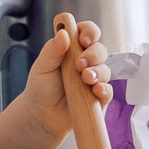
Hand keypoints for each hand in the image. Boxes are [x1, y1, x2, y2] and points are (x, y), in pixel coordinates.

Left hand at [16, 14, 110, 140]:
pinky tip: (95, 90)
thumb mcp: (42, 67)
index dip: (89, 32)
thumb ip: (52, 50)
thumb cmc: (41, 88)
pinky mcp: (98, 98)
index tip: (83, 39)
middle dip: (93, 55)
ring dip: (97, 72)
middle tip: (79, 63)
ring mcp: (93, 80)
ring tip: (84, 78)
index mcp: (72, 49)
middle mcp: (86, 62)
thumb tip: (63, 33)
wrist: (40, 115)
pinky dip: (104, 89)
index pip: (87, 33)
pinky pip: (108, 91)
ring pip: (105, 70)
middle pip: (100, 50)